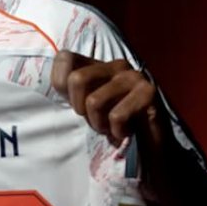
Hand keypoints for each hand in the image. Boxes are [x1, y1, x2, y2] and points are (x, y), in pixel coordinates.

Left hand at [50, 50, 170, 153]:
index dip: (61, 85)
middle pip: (77, 79)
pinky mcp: (149, 93)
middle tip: (96, 120)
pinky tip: (126, 132)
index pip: (64, 57)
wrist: (149, 147)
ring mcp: (133, 77)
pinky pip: (117, 116)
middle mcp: (116, 65)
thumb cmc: (112, 126)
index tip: (76, 104)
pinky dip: (117, 131)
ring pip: (94, 101)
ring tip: (111, 128)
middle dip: (81, 109)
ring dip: (100, 124)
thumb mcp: (85, 108)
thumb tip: (57, 82)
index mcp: (98, 65)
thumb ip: (70, 91)